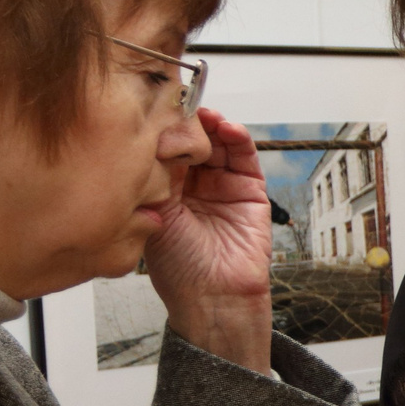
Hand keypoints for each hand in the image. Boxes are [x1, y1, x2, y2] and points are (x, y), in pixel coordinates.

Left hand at [148, 108, 275, 374]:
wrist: (212, 296)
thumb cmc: (179, 268)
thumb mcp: (155, 212)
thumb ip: (158, 173)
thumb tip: (157, 133)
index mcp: (163, 190)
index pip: (163, 148)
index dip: (161, 129)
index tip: (154, 111)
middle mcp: (192, 186)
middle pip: (191, 141)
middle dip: (186, 123)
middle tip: (179, 109)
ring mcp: (221, 186)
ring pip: (217, 144)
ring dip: (212, 126)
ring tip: (204, 115)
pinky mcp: (250, 191)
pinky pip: (244, 158)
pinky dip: (238, 138)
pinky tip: (227, 127)